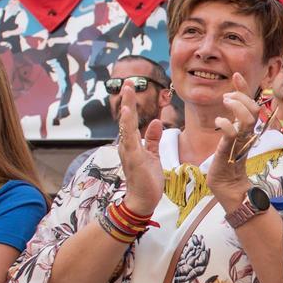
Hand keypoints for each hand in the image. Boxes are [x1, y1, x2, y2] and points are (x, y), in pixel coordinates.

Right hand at [117, 83, 164, 215]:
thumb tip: (157, 122)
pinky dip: (127, 125)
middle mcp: (127, 145)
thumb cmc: (147, 180)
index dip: (132, 104)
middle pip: (126, 118)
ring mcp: (128, 151)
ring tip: (127, 91)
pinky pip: (130, 139)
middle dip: (127, 100)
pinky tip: (127, 113)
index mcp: (132, 144)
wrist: (143, 200)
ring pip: (126, 125)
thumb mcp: (153, 155)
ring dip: (127, 107)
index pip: (132, 120)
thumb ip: (153, 139)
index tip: (133, 88)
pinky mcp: (133, 158)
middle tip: (128, 82)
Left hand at [206, 73, 262, 207]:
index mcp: (246, 131)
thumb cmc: (227, 166)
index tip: (237, 75)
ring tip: (226, 101)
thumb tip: (227, 114)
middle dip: (242, 96)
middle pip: (254, 109)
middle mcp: (247, 136)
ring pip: (247, 119)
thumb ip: (231, 126)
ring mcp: (240, 144)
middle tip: (227, 96)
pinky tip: (219, 120)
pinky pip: (232, 135)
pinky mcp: (230, 152)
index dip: (244, 89)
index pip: (250, 105)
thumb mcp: (229, 141)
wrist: (229, 189)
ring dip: (238, 106)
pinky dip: (227, 124)